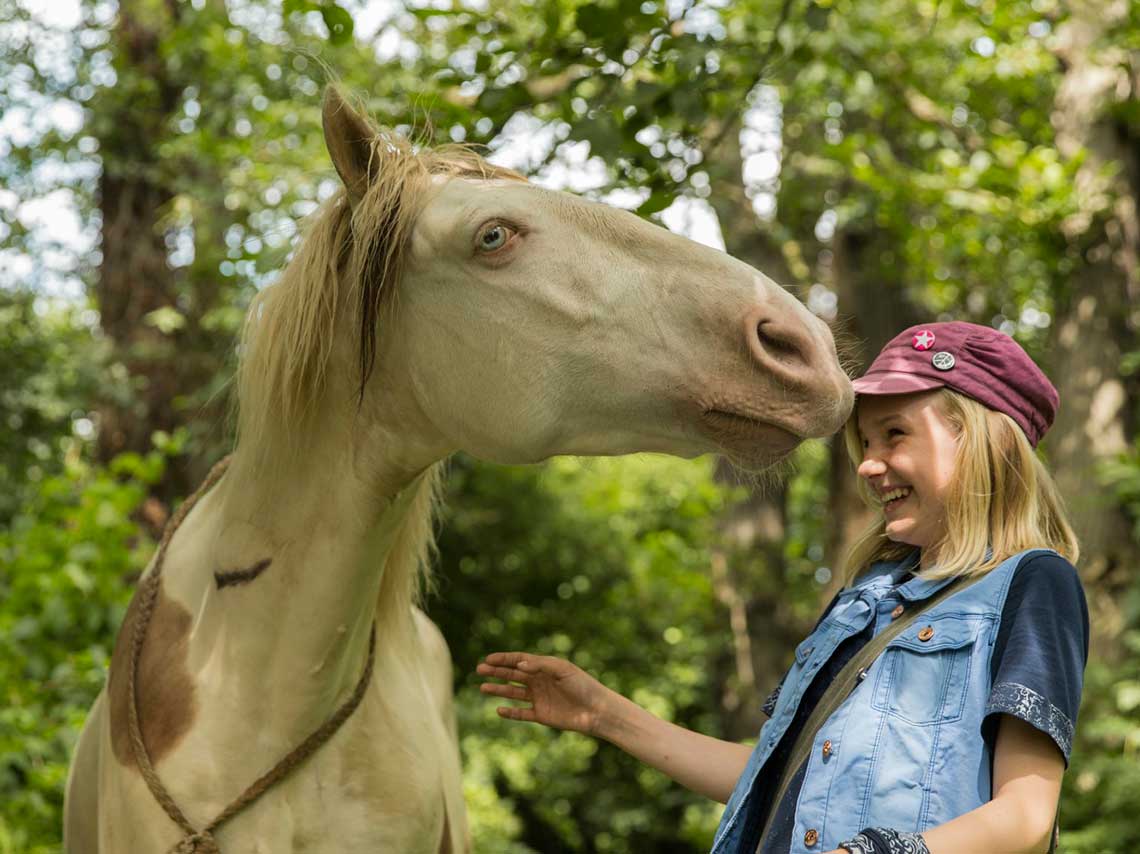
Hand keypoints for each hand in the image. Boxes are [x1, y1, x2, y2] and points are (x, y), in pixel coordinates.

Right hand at [477, 652, 610, 735]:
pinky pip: (521, 713)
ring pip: (513, 693)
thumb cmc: (582, 686)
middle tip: (479, 670)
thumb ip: (540, 665)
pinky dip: (510, 712)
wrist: (596, 711)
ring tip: (482, 688)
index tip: (488, 659)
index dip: (503, 659)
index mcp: (544, 667)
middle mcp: (539, 681)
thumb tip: (518, 666)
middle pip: (512, 675)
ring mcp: (539, 698)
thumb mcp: (562, 669)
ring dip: (498, 690)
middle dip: (496, 672)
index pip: (519, 661)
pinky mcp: (541, 715)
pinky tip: (499, 709)